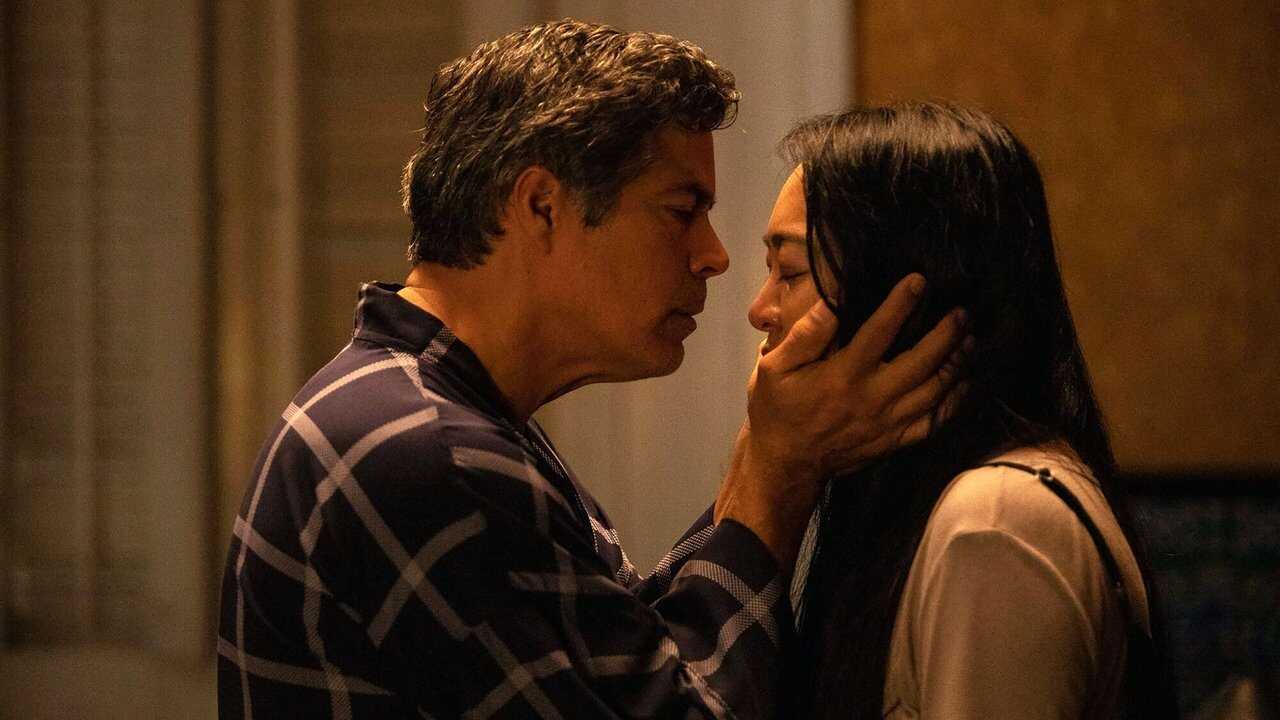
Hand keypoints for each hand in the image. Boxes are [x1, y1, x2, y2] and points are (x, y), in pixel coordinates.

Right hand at [747, 273, 966, 479]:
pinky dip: (954, 403)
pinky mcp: (894, 441)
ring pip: (935, 391)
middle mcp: (872, 398)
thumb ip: (805, 336)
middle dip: (947, 334)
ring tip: (970, 340)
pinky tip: (964, 384)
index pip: (880, 331)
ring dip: (957, 363)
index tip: (919, 280)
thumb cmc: (776, 412)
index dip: (901, 303)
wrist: (785, 465)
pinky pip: (934, 422)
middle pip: (922, 361)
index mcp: (843, 375)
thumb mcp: (773, 369)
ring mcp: (888, 423)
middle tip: (962, 312)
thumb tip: (832, 303)